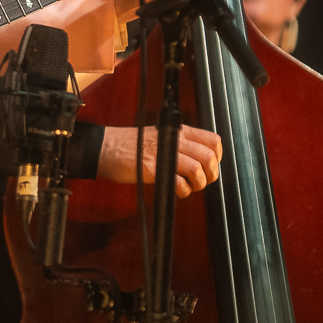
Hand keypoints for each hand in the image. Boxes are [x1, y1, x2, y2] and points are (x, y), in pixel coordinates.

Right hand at [98, 123, 221, 198]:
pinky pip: (179, 183)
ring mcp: (163, 153)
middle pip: (208, 157)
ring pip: (197, 169)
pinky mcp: (153, 169)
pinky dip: (182, 191)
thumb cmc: (130, 145)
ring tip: (188, 186)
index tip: (210, 166)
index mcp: (177, 131)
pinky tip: (176, 190)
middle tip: (201, 181)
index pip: (212, 140)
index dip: (217, 157)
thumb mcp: (159, 136)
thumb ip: (179, 144)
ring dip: (197, 184)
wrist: (105, 147)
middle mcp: (173, 140)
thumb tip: (199, 160)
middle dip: (211, 174)